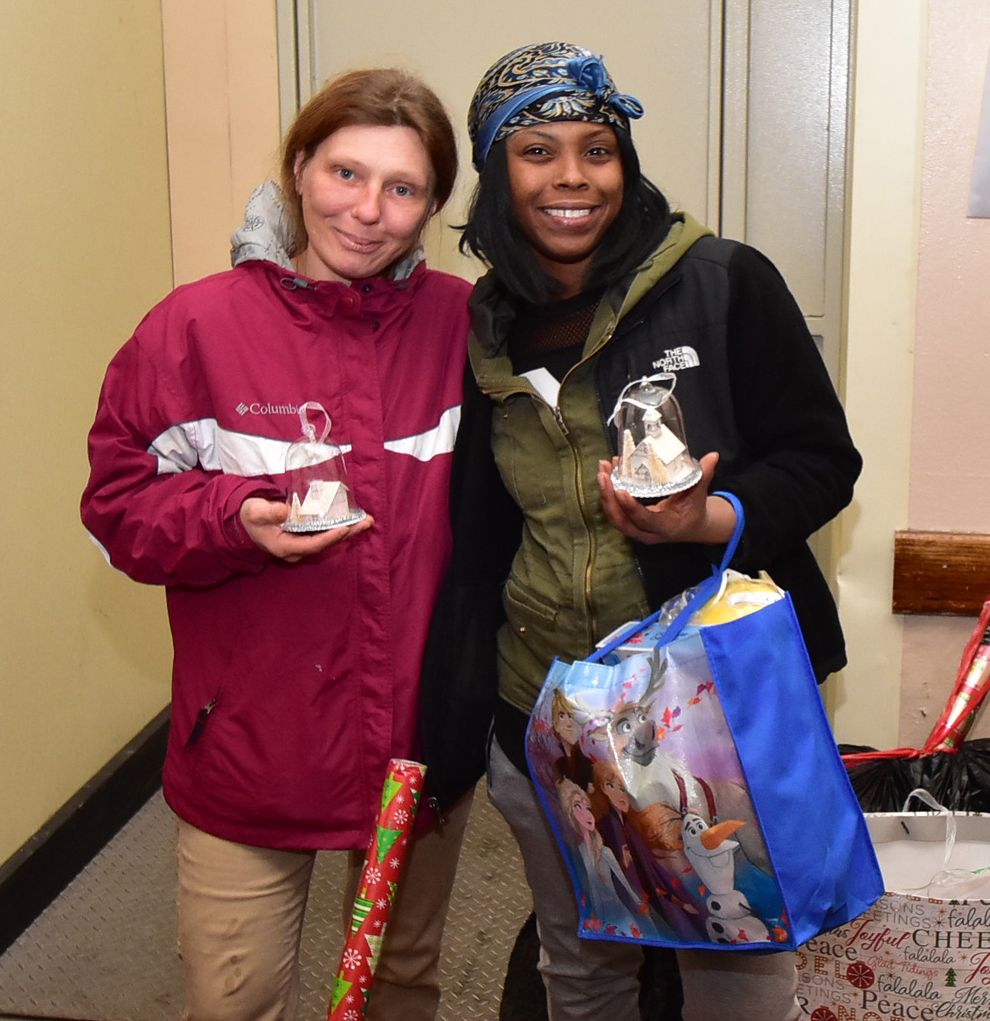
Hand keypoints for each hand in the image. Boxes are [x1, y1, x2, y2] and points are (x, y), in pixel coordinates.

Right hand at [239, 497, 372, 562]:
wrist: (247, 523)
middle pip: (326, 544)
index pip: (313, 545)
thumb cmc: (250, 517)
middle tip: (367, 523)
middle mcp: (297, 550)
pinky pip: (326, 535)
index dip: (330, 538)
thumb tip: (284, 511)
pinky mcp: (306, 538)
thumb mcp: (255, 511)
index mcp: (285, 547)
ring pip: (329, 540)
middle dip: (347, 533)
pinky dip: (340, 527)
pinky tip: (353, 520)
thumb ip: (268, 512)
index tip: (345, 528)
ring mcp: (302, 545)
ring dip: (348, 530)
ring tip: (367, 521)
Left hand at [597, 452, 733, 545]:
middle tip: (604, 475)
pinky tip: (606, 475)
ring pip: (614, 517)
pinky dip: (607, 496)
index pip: (643, 519)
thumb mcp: (700, 494)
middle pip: (621, 520)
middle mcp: (647, 532)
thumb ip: (704, 475)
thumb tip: (713, 456)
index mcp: (665, 527)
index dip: (630, 507)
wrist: (692, 526)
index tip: (620, 490)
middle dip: (609, 498)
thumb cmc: (694, 509)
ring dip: (604, 495)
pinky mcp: (629, 523)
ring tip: (602, 471)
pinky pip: (614, 513)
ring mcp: (636, 530)